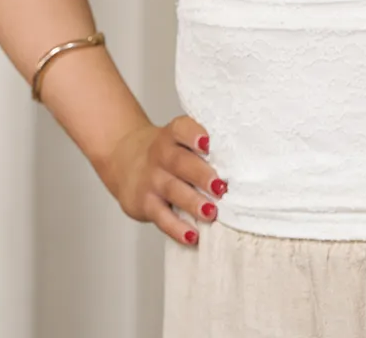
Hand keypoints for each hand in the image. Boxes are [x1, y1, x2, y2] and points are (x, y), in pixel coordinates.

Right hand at [102, 114, 227, 245]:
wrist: (124, 159)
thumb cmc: (167, 152)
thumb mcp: (177, 140)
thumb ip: (202, 148)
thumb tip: (241, 165)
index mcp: (172, 135)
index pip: (181, 129)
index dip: (193, 134)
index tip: (208, 142)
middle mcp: (160, 155)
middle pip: (179, 162)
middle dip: (201, 175)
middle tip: (221, 187)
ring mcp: (151, 180)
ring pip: (172, 190)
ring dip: (193, 202)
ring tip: (211, 212)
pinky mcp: (145, 204)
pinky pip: (162, 217)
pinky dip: (177, 228)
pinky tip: (193, 236)